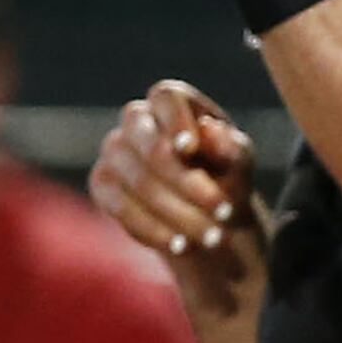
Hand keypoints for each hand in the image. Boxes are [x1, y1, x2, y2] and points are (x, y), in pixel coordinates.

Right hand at [90, 77, 265, 315]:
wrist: (205, 215)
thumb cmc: (226, 178)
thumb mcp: (240, 165)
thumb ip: (232, 148)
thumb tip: (209, 129)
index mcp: (173, 103)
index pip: (165, 97)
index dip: (175, 121)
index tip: (190, 149)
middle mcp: (137, 121)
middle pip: (149, 144)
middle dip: (187, 184)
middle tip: (224, 213)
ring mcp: (114, 152)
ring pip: (137, 181)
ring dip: (177, 213)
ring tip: (212, 238)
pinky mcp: (102, 185)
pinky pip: (119, 207)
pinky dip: (153, 230)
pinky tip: (180, 245)